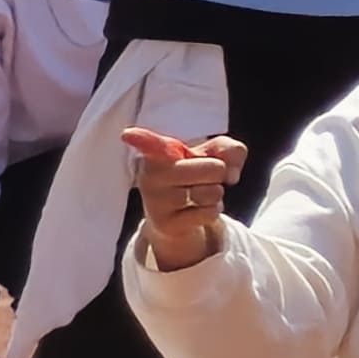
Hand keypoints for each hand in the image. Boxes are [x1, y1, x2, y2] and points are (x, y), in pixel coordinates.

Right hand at [120, 126, 240, 266]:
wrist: (177, 213)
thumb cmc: (194, 173)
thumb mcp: (213, 153)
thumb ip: (229, 149)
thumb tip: (231, 173)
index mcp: (159, 152)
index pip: (150, 144)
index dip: (141, 138)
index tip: (128, 134)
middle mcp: (152, 174)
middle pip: (214, 168)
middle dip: (219, 173)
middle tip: (203, 176)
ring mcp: (156, 200)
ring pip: (212, 193)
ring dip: (215, 194)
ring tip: (197, 193)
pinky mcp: (164, 223)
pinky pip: (209, 213)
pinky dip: (212, 211)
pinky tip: (196, 210)